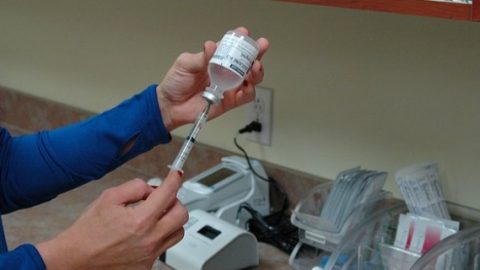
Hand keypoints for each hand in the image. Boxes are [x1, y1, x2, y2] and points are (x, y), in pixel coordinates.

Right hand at [37, 171, 186, 269]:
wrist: (76, 258)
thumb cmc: (89, 230)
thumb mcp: (109, 198)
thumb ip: (135, 188)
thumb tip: (152, 188)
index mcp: (139, 220)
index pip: (168, 194)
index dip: (174, 180)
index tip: (176, 175)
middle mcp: (149, 239)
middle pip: (181, 215)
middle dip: (175, 202)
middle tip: (164, 199)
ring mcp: (150, 255)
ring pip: (177, 232)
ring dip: (171, 221)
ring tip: (155, 217)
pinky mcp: (147, 266)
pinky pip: (163, 247)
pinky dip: (158, 237)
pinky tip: (144, 234)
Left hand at [157, 26, 268, 130]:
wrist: (171, 105)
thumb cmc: (176, 83)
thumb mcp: (185, 64)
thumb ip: (201, 57)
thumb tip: (211, 46)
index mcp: (216, 59)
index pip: (232, 47)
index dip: (241, 40)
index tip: (244, 33)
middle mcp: (226, 72)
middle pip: (247, 61)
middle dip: (257, 53)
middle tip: (260, 48)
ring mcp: (230, 87)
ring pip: (252, 78)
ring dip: (257, 72)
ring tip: (254, 68)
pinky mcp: (230, 101)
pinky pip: (246, 96)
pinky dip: (249, 91)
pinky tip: (246, 86)